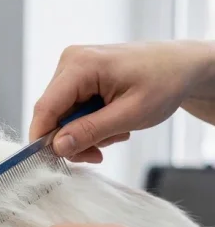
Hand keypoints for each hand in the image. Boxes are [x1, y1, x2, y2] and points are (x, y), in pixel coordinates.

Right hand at [29, 41, 214, 161]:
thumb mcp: (130, 114)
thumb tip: (57, 147)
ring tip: (115, 132)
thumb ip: (91, 131)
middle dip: (73, 139)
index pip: (45, 108)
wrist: (183, 66)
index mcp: (80, 65)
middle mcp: (70, 63)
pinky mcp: (78, 78)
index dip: (43, 139)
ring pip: (61, 117)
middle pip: (51, 116)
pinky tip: (110, 122)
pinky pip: (70, 111)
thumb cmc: (165, 82)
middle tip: (99, 152)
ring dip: (84, 134)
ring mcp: (73, 69)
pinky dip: (88, 124)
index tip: (53, 163)